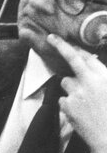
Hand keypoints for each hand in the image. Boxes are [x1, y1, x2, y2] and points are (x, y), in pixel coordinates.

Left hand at [48, 34, 106, 152]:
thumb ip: (101, 78)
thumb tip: (91, 66)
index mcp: (105, 78)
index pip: (88, 57)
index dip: (76, 48)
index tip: (66, 40)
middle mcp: (90, 82)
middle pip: (72, 58)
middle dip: (61, 46)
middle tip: (51, 38)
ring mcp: (77, 93)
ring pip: (66, 82)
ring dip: (71, 88)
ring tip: (85, 103)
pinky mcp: (67, 105)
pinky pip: (63, 99)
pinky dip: (69, 105)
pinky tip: (81, 114)